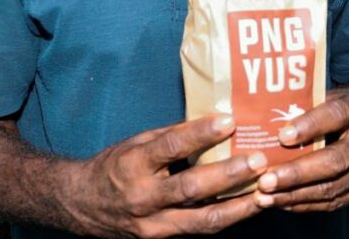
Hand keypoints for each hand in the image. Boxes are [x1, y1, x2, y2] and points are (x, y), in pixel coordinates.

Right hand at [69, 115, 266, 236]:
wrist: (83, 206)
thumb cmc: (115, 167)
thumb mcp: (136, 144)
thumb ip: (171, 137)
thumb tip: (211, 123)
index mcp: (134, 164)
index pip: (171, 147)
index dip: (201, 134)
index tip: (229, 121)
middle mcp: (143, 197)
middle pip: (192, 188)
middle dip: (229, 174)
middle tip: (258, 160)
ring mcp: (154, 224)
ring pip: (203, 220)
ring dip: (238, 207)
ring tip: (265, 193)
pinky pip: (201, 230)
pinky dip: (228, 219)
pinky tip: (249, 207)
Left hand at [253, 89, 348, 211]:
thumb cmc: (340, 104)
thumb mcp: (326, 95)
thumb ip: (302, 107)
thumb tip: (261, 120)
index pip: (335, 115)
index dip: (309, 126)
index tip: (281, 137)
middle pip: (333, 161)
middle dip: (296, 174)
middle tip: (265, 181)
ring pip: (332, 187)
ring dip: (295, 195)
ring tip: (264, 197)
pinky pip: (334, 202)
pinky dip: (305, 204)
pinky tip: (281, 202)